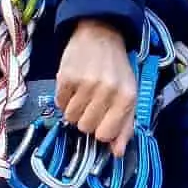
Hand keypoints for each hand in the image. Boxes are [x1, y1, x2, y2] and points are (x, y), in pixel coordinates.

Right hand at [56, 18, 136, 156]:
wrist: (99, 34)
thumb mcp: (128, 94)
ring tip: (82, 93)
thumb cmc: (116, 68)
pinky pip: (59, 103)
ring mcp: (85, 83)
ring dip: (74, 109)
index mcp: (127, 97)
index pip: (105, 134)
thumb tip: (117, 153)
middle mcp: (107, 90)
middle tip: (92, 103)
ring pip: (71, 118)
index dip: (101, 130)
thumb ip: (125, 125)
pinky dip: (64, 98)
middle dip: (87, 119)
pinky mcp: (66, 77)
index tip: (102, 119)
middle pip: (86, 128)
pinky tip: (73, 86)